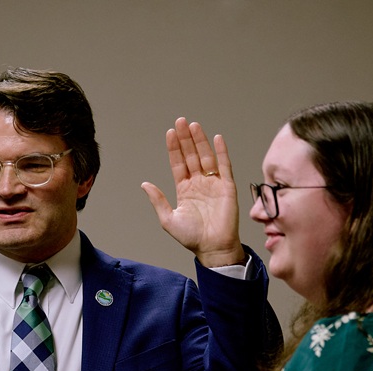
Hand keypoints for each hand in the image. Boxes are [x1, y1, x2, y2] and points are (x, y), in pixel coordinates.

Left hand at [141, 118, 244, 267]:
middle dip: (186, 139)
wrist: (213, 248)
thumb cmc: (191, 237)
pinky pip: (224, 166)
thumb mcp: (168, 219)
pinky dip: (221, 152)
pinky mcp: (227, 187)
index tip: (170, 132)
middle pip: (191, 156)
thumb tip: (145, 184)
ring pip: (206, 157)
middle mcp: (198, 184)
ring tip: (194, 125)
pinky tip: (216, 138)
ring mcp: (213, 184)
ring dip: (200, 141)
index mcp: (184, 190)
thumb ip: (158, 200)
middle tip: (181, 121)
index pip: (178, 164)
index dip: (174, 148)